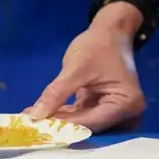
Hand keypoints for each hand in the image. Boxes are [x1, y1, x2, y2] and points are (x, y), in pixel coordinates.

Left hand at [24, 3, 144, 129]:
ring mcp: (116, 112)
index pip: (92, 122)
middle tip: (32, 125)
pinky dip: (65, 114)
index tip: (38, 127)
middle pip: (89, 126)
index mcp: (126, 103)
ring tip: (32, 118)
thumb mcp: (76, 68)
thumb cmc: (99, 45)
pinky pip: (83, 116)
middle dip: (60, 125)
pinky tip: (43, 113)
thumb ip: (57, 93)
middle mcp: (126, 114)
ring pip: (83, 123)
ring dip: (60, 121)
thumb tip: (35, 115)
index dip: (64, 126)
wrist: (110, 31)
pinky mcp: (104, 108)